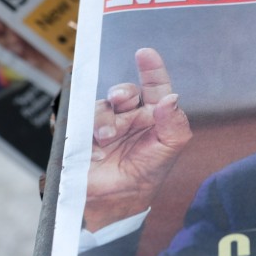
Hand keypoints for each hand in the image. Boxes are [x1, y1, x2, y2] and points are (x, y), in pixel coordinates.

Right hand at [84, 48, 190, 231]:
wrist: (113, 202)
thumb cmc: (145, 175)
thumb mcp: (168, 151)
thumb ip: (174, 124)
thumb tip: (172, 99)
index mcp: (153, 116)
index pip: (154, 86)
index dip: (151, 68)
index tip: (144, 54)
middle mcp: (130, 116)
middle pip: (124, 92)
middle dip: (121, 91)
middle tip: (120, 100)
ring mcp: (106, 124)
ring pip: (101, 106)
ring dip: (103, 120)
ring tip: (106, 139)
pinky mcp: (84, 133)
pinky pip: (80, 120)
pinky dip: (86, 130)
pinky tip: (93, 148)